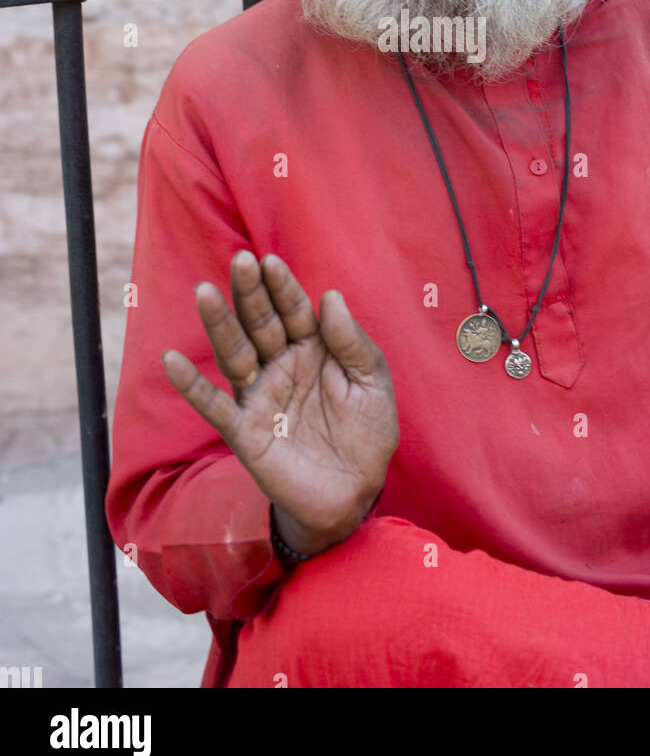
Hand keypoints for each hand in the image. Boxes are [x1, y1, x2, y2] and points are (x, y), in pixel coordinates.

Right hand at [162, 250, 399, 557]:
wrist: (356, 494)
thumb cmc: (367, 434)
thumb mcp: (373, 383)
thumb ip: (353, 342)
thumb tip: (332, 297)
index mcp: (314, 349)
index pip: (294, 310)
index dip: (282, 287)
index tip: (269, 261)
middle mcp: (282, 366)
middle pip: (261, 323)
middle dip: (251, 293)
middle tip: (240, 261)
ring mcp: (261, 396)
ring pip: (235, 353)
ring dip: (220, 324)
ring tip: (205, 292)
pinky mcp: (245, 431)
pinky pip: (214, 405)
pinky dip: (191, 386)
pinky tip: (170, 360)